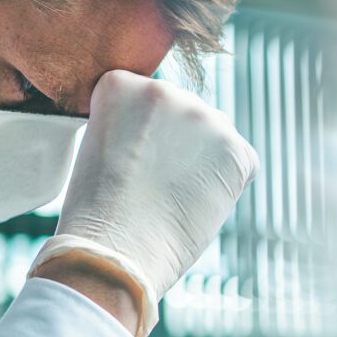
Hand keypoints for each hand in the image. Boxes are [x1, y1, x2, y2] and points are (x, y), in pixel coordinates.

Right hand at [28, 70, 258, 336]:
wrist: (116, 251)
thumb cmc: (96, 214)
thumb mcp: (97, 149)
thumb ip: (131, 127)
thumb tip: (167, 135)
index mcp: (121, 85)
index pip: (142, 99)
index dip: (138, 135)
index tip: (127, 162)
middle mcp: (165, 90)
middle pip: (181, 113)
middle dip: (174, 143)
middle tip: (153, 185)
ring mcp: (205, 117)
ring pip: (213, 135)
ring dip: (202, 160)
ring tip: (173, 198)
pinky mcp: (237, 150)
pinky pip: (240, 161)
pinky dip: (226, 184)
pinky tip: (197, 204)